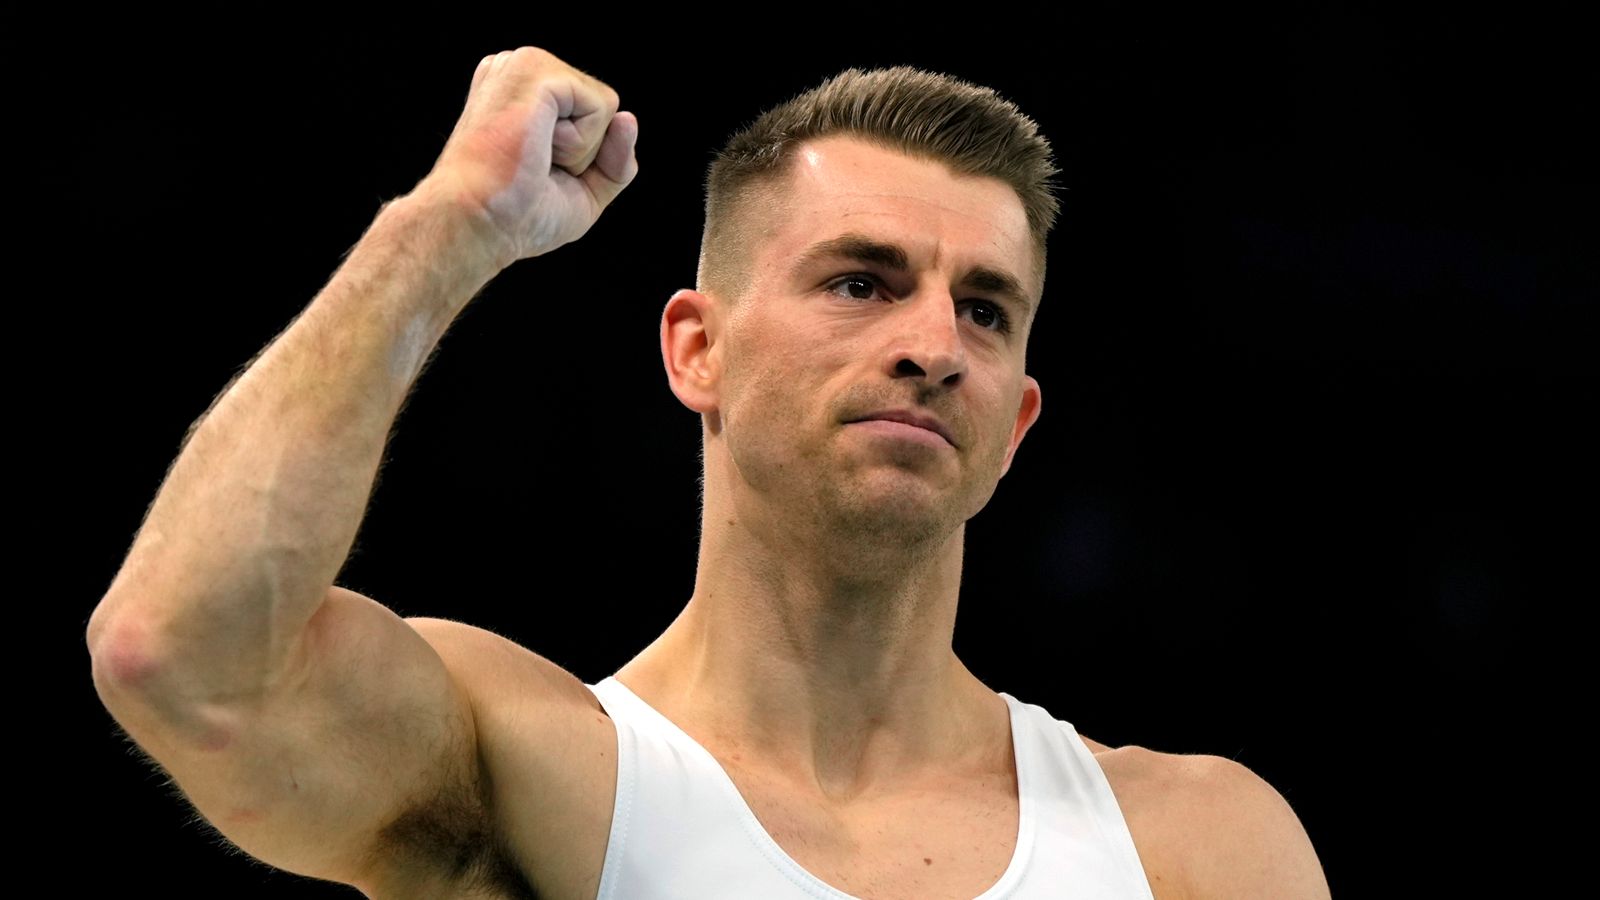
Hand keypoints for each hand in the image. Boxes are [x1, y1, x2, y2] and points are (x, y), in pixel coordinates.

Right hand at [417, 47, 639, 266]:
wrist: (478, 224)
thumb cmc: (518, 214)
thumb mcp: (585, 190)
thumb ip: (616, 159)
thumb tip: (628, 118)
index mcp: (526, 91)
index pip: (597, 117)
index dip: (584, 160)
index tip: (536, 173)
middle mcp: (522, 69)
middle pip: (605, 109)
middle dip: (586, 154)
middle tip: (534, 169)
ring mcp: (525, 64)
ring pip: (606, 106)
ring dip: (581, 149)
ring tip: (532, 157)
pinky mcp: (534, 69)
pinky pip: (601, 107)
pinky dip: (580, 143)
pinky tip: (537, 148)